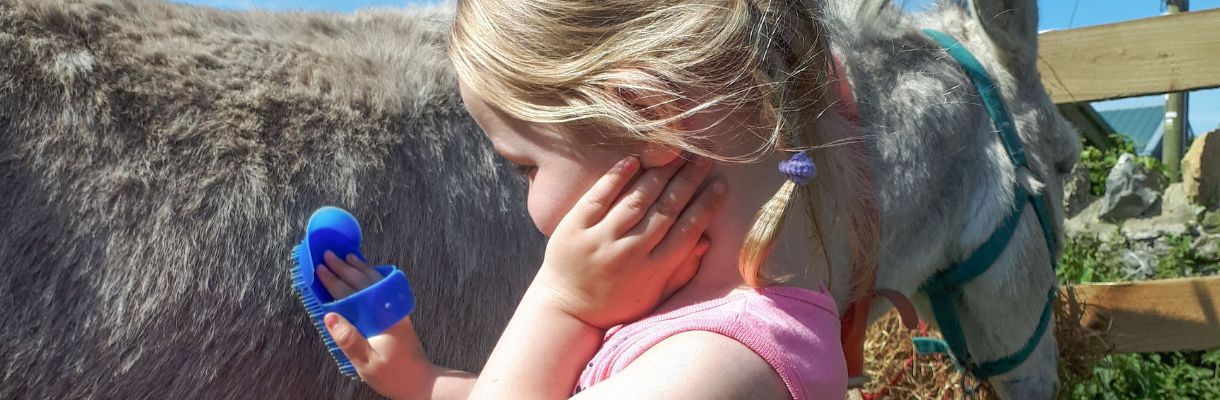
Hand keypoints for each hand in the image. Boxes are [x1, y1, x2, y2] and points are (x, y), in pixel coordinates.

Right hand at [317, 252, 438, 398]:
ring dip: (359, 269)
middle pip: (363, 283)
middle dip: (344, 268)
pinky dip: (371, 278)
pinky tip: (366, 273)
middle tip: (328, 255)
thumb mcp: (366, 362)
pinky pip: (381, 289)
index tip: (320, 268)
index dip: (334, 281)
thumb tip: (330, 316)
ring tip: (347, 257)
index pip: (352, 294)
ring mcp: (394, 311)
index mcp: (380, 319)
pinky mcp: (397, 315)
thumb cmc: (393, 375)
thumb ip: (349, 339)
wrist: (421, 382)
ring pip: (375, 283)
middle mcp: (389, 310)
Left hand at [533, 155, 725, 328]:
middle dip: (688, 180)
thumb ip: (681, 270)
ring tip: (675, 151)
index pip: (687, 230)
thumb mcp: (654, 295)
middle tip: (702, 157)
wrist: (566, 311)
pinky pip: (598, 197)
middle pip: (666, 209)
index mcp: (653, 270)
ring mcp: (600, 239)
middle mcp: (629, 253)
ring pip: (636, 200)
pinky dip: (616, 177)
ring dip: (659, 172)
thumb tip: (707, 240)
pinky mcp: (574, 229)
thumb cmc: (616, 303)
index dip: (706, 205)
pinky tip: (634, 159)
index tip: (719, 184)